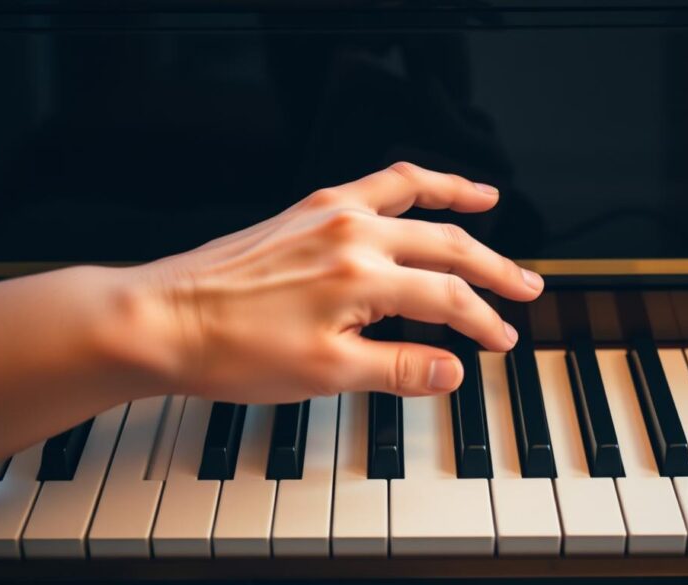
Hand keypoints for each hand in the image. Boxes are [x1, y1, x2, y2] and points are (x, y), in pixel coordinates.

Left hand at [128, 162, 543, 402]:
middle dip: (494, 270)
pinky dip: (408, 183)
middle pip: (447, 246)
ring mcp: (328, 214)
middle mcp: (351, 234)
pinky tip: (419, 191)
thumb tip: (453, 370)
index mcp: (360, 277)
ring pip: (415, 198)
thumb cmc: (230, 349)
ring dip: (460, 199)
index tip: (502, 341)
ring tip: (492, 199)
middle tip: (527, 287)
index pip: (447, 299)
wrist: (160, 321)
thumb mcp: (324, 374)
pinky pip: (373, 183)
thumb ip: (398, 368)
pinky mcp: (307, 209)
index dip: (484, 324)